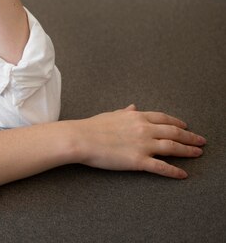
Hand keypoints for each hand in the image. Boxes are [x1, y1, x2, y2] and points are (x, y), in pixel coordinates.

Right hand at [73, 104, 205, 178]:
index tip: (185, 127)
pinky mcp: (138, 161)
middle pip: (174, 133)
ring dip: (188, 151)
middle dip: (190, 137)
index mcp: (137, 117)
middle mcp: (144, 129)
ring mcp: (143, 145)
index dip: (177, 123)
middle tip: (200, 141)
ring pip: (172, 148)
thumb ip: (125, 112)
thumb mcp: (111, 115)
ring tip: (197, 154)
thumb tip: (133, 107)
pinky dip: (174, 171)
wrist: (81, 138)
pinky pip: (161, 167)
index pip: (164, 119)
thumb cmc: (91, 127)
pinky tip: (182, 174)